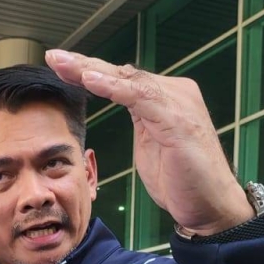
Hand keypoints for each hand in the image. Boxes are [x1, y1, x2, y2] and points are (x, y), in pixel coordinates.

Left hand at [45, 50, 253, 235]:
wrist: (210, 206)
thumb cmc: (181, 181)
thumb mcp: (151, 145)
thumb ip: (139, 120)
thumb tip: (123, 96)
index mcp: (165, 98)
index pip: (121, 79)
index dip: (89, 72)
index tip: (58, 68)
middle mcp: (173, 93)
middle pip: (121, 73)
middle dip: (83, 64)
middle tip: (53, 57)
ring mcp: (177, 103)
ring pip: (128, 80)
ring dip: (91, 71)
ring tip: (63, 64)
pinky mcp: (177, 120)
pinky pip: (140, 97)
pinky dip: (114, 87)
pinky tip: (91, 79)